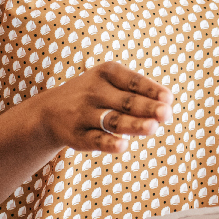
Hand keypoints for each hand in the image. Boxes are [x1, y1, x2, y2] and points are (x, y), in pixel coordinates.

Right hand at [35, 61, 173, 154]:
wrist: (49, 111)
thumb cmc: (94, 95)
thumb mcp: (111, 84)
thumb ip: (137, 94)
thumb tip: (166, 107)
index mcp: (106, 73)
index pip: (133, 81)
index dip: (151, 90)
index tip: (169, 99)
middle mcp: (94, 91)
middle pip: (126, 102)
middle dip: (147, 108)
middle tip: (166, 113)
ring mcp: (84, 114)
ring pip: (113, 121)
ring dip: (133, 125)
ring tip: (152, 127)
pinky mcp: (77, 136)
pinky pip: (95, 140)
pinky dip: (109, 143)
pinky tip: (123, 146)